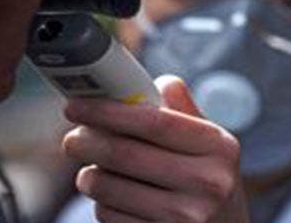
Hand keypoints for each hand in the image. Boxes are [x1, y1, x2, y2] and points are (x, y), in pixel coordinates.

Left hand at [62, 75, 248, 222]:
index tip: (76, 106)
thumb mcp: (208, 146)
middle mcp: (209, 183)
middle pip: (125, 154)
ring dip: (89, 177)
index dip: (108, 112)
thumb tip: (156, 81)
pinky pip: (111, 217)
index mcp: (219, 147)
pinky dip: (101, 205)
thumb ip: (182, 111)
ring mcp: (188, 218)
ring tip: (90, 173)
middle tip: (71, 139)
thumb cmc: (207, 182)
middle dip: (87, 142)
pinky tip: (110, 200)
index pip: (154, 121)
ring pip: (109, 189)